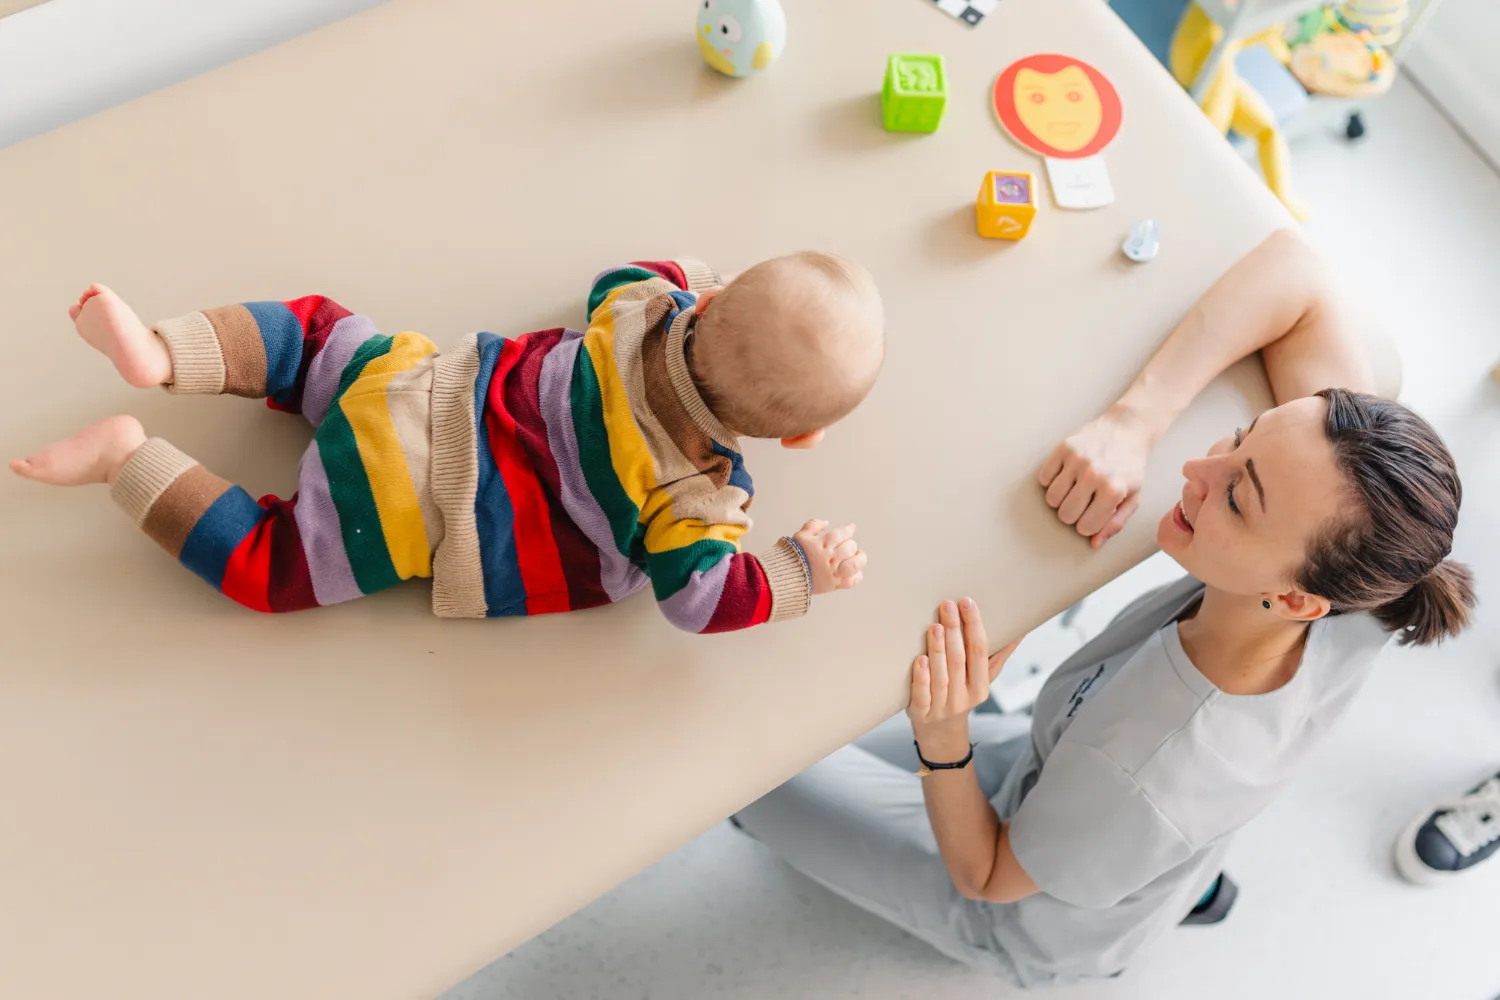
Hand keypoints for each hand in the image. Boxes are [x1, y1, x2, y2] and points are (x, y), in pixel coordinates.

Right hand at [792, 519, 864, 594]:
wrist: (786, 577)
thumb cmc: (792, 555)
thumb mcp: (800, 536)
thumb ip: (813, 525)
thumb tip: (826, 523)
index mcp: (821, 545)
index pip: (841, 534)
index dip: (848, 529)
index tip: (851, 528)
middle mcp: (829, 558)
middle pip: (849, 548)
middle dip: (850, 544)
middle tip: (847, 544)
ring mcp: (832, 572)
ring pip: (854, 565)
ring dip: (860, 559)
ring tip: (858, 555)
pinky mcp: (834, 584)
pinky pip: (851, 582)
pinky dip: (857, 576)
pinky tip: (855, 571)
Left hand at [907, 599, 1019, 742]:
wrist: (939, 730)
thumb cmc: (961, 693)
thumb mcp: (982, 679)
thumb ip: (998, 656)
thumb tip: (1021, 631)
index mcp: (980, 687)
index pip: (979, 652)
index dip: (974, 627)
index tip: (968, 602)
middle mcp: (963, 698)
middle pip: (959, 661)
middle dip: (954, 631)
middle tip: (947, 605)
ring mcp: (941, 707)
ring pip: (941, 676)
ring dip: (938, 650)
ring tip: (935, 627)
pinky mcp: (921, 714)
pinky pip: (922, 696)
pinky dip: (921, 677)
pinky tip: (919, 659)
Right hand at [1037, 406, 1151, 548]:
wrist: (1126, 429)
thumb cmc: (1129, 467)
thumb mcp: (1132, 497)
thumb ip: (1115, 524)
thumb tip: (1093, 543)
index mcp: (1113, 490)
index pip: (1085, 527)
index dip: (1088, 524)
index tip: (1093, 514)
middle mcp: (1094, 474)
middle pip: (1065, 515)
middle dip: (1072, 514)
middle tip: (1082, 502)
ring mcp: (1076, 460)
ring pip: (1051, 499)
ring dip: (1060, 499)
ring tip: (1074, 489)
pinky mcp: (1063, 448)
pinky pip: (1044, 479)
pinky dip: (1051, 481)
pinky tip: (1066, 475)